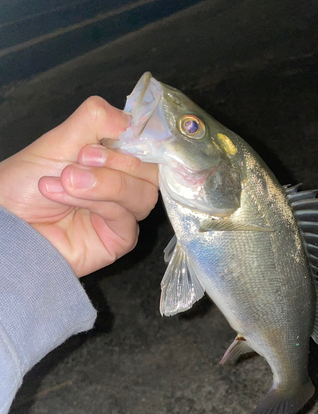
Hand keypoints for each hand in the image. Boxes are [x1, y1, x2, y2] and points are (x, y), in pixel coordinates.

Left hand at [0, 96, 158, 276]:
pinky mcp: (122, 239)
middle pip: (153, 172)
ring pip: (144, 194)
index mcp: (117, 159)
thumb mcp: (61, 140)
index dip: (139, 141)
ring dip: (104, 184)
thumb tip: (131, 120)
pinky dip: (98, 203)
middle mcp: (127, 185)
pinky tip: (66, 198)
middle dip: (117, 163)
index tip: (105, 139)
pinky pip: (127, 217)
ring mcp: (126, 213)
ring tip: (65, 181)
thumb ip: (97, 120)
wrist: (8, 220)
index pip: (151, 147)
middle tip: (78, 160)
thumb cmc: (27, 182)